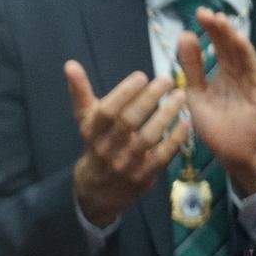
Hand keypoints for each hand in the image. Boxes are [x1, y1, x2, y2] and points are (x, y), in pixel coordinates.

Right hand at [65, 63, 187, 227]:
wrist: (98, 191)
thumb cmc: (97, 145)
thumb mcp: (87, 121)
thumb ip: (80, 92)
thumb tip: (70, 64)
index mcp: (91, 133)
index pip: (106, 111)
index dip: (124, 93)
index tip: (142, 76)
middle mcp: (106, 149)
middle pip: (128, 121)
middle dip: (149, 98)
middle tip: (167, 79)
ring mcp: (125, 165)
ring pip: (147, 138)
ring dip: (166, 115)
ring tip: (181, 96)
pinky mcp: (143, 177)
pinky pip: (162, 157)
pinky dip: (175, 139)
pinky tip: (186, 122)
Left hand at [181, 8, 255, 195]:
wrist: (230, 152)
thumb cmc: (214, 124)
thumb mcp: (196, 93)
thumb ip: (192, 67)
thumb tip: (185, 35)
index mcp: (225, 72)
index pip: (218, 46)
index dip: (210, 30)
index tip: (198, 13)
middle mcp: (240, 73)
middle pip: (231, 47)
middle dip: (220, 29)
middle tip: (207, 13)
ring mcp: (252, 82)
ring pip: (243, 56)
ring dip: (233, 38)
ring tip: (222, 22)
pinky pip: (254, 72)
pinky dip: (248, 56)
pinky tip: (240, 42)